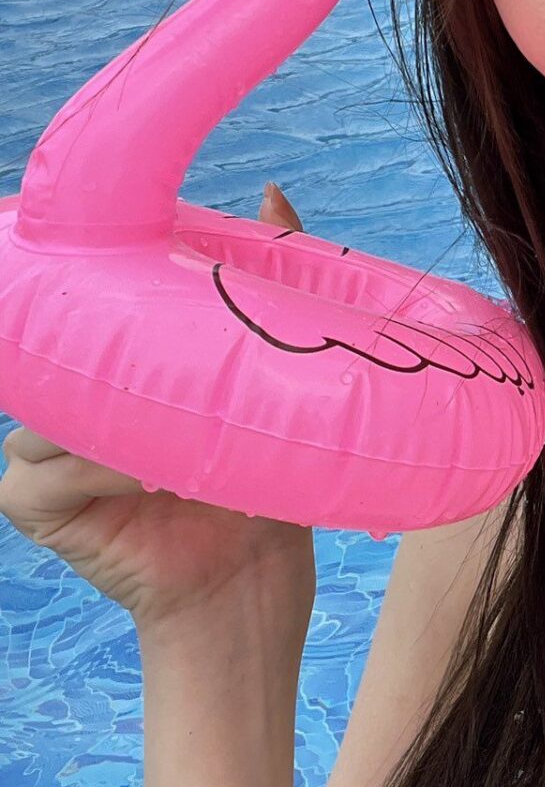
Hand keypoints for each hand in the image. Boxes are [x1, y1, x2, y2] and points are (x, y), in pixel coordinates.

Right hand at [0, 182, 316, 644]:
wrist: (254, 594)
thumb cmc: (263, 495)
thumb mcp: (267, 389)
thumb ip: (259, 292)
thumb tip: (268, 192)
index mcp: (112, 377)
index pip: (86, 315)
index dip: (106, 289)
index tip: (149, 265)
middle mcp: (69, 410)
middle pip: (61, 353)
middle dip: (107, 346)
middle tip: (170, 343)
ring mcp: (41, 458)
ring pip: (54, 409)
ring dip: (115, 414)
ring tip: (180, 425)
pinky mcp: (34, 506)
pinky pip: (43, 471)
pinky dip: (100, 467)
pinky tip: (153, 474)